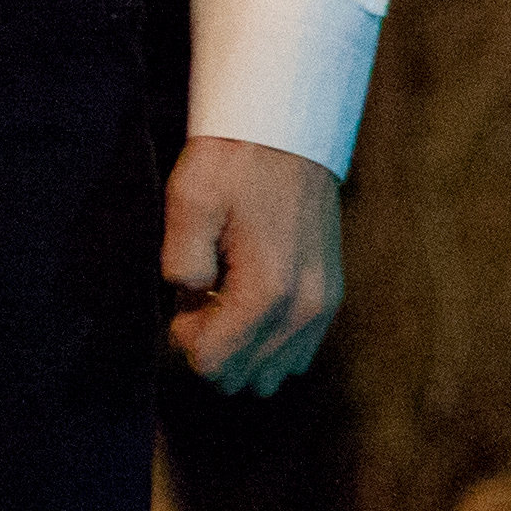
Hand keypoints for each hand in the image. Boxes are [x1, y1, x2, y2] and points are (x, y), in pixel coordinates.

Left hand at [161, 134, 340, 395]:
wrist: (287, 135)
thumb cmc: (233, 165)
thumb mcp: (189, 200)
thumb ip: (183, 258)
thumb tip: (190, 296)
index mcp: (268, 290)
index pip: (216, 362)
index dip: (185, 341)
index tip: (179, 304)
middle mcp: (306, 309)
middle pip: (246, 375)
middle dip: (211, 348)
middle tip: (195, 302)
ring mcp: (325, 305)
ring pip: (276, 370)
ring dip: (241, 347)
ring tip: (220, 300)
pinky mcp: (331, 296)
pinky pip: (299, 350)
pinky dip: (268, 340)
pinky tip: (246, 300)